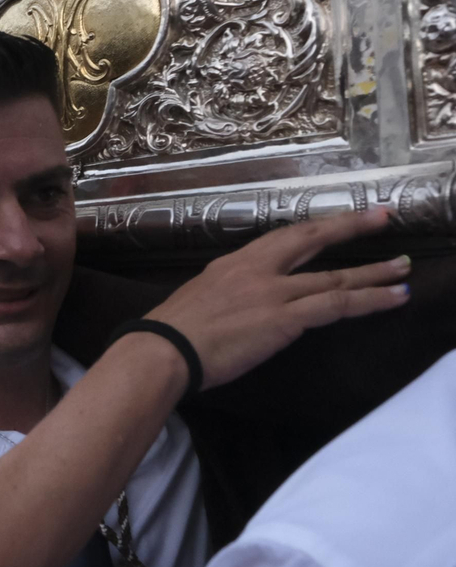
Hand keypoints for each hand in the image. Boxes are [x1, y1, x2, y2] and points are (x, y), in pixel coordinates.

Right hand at [141, 208, 409, 390]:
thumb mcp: (200, 299)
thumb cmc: (172, 334)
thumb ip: (229, 295)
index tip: (341, 219)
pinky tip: (394, 298)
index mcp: (234, 263)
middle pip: (312, 241)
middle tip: (384, 216)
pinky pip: (336, 304)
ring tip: (403, 269)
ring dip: (374, 273)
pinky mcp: (284, 318)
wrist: (163, 349)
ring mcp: (272, 292)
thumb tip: (246, 304)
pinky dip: (370, 300)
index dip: (317, 227)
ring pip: (334, 276)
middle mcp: (257, 270)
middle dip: (351, 227)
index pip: (284, 238)